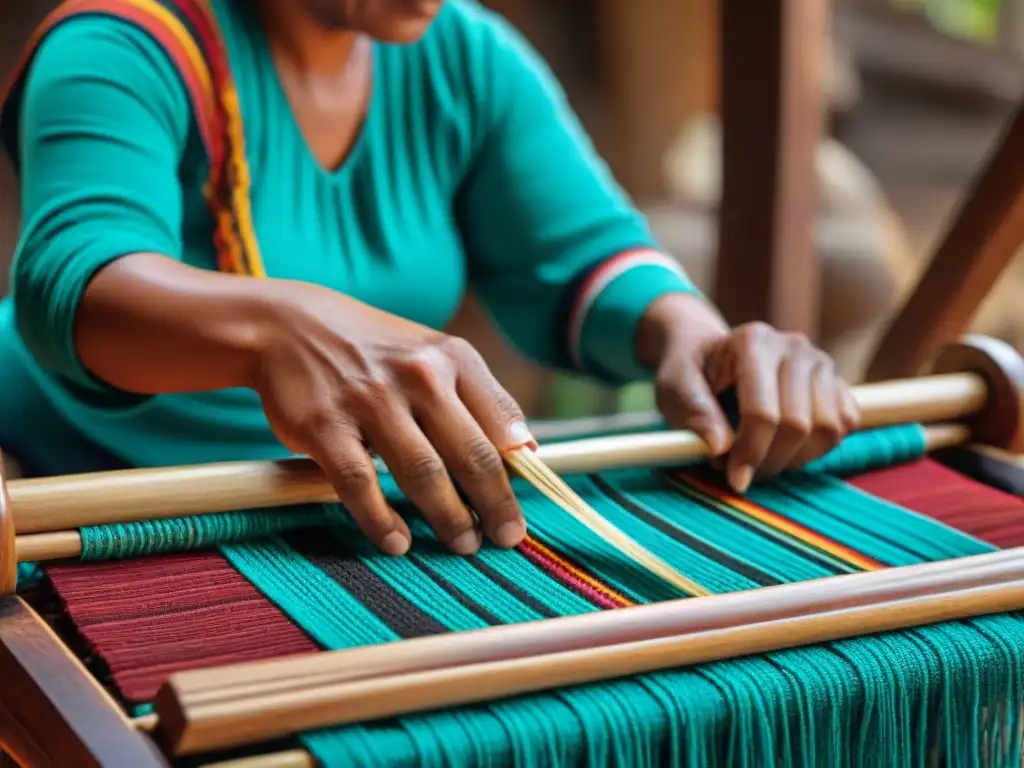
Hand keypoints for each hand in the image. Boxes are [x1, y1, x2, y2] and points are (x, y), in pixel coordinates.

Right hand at [249, 285, 533, 555]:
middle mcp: (418, 375)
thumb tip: (526, 450)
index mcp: (453, 358)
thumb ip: (480, 397)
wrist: (287, 326)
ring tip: (462, 544)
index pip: (502, 424)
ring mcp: (371, 400)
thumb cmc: (374, 352)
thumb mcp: (432, 354)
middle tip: (505, 539)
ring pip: (424, 473)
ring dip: (448, 517)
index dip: (517, 476)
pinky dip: (382, 520)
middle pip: (471, 454)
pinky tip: (397, 542)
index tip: (520, 512)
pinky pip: (361, 484)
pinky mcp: (326, 425)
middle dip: (494, 505)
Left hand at [637, 293, 859, 492]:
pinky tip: (787, 446)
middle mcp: (793, 346)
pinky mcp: (836, 381)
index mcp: (752, 341)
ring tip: (763, 458)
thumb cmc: (691, 373)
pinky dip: (818, 448)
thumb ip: (694, 412)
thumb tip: (719, 446)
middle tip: (744, 472)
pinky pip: (844, 426)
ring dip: (795, 458)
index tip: (736, 480)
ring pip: (827, 429)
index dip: (750, 452)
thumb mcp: (675, 388)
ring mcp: (820, 362)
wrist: (711, 355)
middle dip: (770, 460)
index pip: (763, 412)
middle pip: (798, 424)